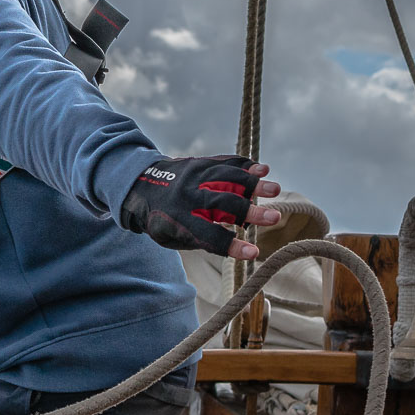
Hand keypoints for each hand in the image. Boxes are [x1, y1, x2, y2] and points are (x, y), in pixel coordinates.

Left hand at [118, 155, 281, 258]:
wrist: (140, 184)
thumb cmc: (162, 220)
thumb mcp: (171, 237)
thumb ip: (200, 238)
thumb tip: (233, 238)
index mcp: (178, 220)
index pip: (208, 236)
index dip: (231, 246)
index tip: (254, 253)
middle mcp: (187, 195)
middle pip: (222, 203)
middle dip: (249, 212)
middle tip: (274, 219)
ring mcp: (195, 175)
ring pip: (226, 177)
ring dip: (252, 183)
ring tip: (275, 190)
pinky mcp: (201, 162)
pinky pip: (224, 162)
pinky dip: (244, 165)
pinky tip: (262, 169)